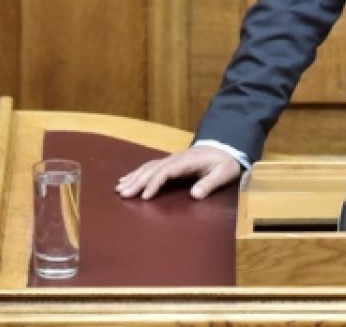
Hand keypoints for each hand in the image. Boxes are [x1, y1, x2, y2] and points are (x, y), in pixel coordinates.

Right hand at [115, 145, 241, 200]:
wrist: (226, 148)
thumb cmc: (225, 163)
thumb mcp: (224, 173)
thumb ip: (210, 183)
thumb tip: (195, 195)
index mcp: (187, 161)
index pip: (166, 171)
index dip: (155, 183)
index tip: (145, 197)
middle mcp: (176, 159)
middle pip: (153, 169)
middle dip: (137, 181)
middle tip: (123, 194)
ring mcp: (172, 159)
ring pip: (148, 167)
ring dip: (133, 177)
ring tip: (119, 189)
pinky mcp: (170, 162)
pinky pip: (150, 166)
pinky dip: (137, 173)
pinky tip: (126, 179)